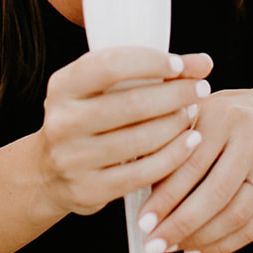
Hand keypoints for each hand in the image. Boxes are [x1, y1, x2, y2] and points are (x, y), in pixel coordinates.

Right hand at [38, 48, 212, 218]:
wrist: (49, 173)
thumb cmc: (90, 119)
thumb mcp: (105, 89)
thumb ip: (151, 71)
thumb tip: (203, 63)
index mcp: (63, 86)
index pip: (110, 65)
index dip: (150, 62)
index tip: (180, 65)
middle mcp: (62, 121)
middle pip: (130, 104)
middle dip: (174, 95)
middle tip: (201, 89)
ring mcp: (71, 159)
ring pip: (139, 140)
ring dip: (175, 125)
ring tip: (193, 113)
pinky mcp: (86, 190)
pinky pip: (141, 174)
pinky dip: (172, 157)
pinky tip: (191, 143)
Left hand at [136, 85, 252, 252]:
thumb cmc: (228, 115)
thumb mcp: (198, 110)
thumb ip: (170, 138)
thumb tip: (136, 179)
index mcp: (224, 115)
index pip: (192, 163)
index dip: (165, 196)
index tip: (144, 220)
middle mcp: (252, 139)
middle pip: (217, 193)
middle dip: (181, 225)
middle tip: (154, 243)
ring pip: (236, 215)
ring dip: (199, 239)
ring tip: (171, 246)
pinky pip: (251, 228)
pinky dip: (221, 246)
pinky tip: (196, 249)